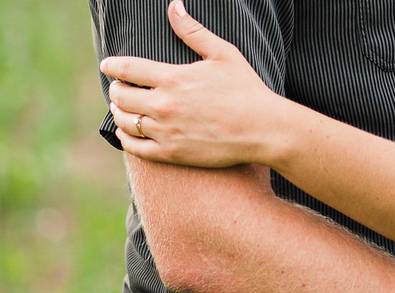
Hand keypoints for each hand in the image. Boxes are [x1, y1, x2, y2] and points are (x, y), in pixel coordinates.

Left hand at [99, 0, 278, 166]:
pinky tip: (129, 133)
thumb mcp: (223, 54)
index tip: (108, 66)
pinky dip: (126, 138)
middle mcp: (164, 105)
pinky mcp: (173, 153)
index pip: (126, 68)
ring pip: (125, 121)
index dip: (111, 66)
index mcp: (172, 78)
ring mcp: (167, 131)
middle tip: (120, 89)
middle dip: (117, 89)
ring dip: (118, 113)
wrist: (264, 130)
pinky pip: (136, 147)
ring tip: (123, 110)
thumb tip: (174, 6)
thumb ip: (193, 31)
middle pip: (120, 95)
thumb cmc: (247, 90)